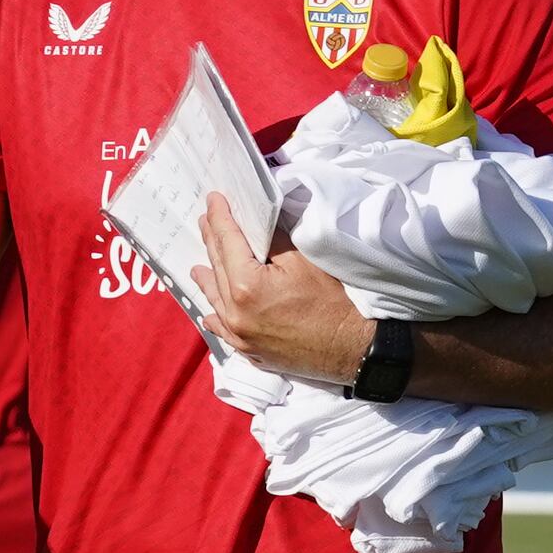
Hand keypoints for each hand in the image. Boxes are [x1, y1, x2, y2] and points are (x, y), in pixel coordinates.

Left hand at [191, 195, 370, 383]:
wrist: (355, 348)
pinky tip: (209, 313)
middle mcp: (236, 314)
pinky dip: (217, 318)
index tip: (213, 199)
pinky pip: (225, 332)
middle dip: (212, 241)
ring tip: (197, 267)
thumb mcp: (302, 260)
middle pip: (218, 268)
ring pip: (217, 301)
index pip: (227, 241)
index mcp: (247, 286)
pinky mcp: (252, 352)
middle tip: (205, 221)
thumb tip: (255, 225)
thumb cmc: (335, 302)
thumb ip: (271, 241)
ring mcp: (241, 336)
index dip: (219, 217)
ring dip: (208, 280)